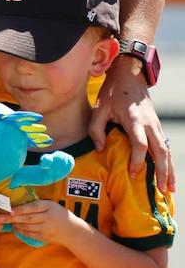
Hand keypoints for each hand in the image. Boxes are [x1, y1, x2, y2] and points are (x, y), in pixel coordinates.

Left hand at [7, 198, 79, 246]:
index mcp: (49, 206)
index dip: (20, 209)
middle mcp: (48, 218)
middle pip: (27, 218)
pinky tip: (15, 228)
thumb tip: (17, 204)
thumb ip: (37, 205)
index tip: (9, 210)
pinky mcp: (45, 237)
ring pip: (27, 227)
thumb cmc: (58, 214)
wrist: (72, 231)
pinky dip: (21, 231)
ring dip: (15, 224)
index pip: (32, 207)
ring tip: (6, 222)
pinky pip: (30, 234)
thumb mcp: (51, 205)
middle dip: (12, 218)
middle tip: (0, 217)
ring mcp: (47, 229)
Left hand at [90, 56, 174, 192]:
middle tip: (162, 190)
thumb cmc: (112, 93)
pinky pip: (165, 146)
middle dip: (162, 172)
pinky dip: (168, 161)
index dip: (138, 161)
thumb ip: (96, 129)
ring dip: (170, 170)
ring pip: (167, 150)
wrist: (129, 76)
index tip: (132, 174)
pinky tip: (168, 174)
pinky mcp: (158, 126)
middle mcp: (150, 124)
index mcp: (135, 120)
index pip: (140, 145)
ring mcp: (157, 125)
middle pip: (160, 151)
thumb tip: (101, 150)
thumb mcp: (99, 108)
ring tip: (170, 189)